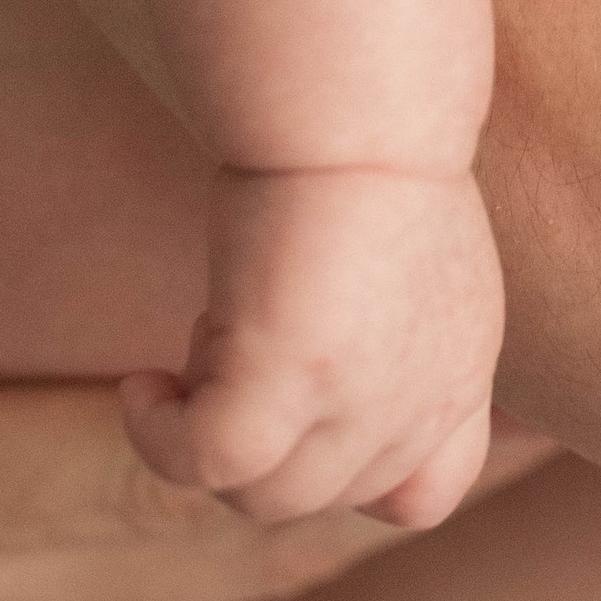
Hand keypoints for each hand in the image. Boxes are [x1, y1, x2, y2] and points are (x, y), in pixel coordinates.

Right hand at [0, 47, 552, 600]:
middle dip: (417, 450)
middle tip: (592, 329)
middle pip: (255, 549)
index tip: (467, 298)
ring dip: (392, 490)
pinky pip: (200, 591)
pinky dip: (317, 517)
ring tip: (559, 362)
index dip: (322, 398)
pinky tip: (421, 415)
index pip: (158, 466)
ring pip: (250, 590)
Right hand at [123, 163, 507, 530]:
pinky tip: (141, 388)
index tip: (299, 406)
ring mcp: (362, 399)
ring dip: (213, 430)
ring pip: (264, 497)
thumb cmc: (369, 153)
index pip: (424, 489)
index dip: (350, 472)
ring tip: (203, 337)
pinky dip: (161, 440)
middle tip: (233, 334)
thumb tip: (309, 357)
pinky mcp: (292, 376)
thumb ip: (385, 331)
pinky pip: (209, 463)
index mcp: (459, 371)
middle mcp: (420, 402)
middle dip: (264, 430)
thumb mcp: (407, 266)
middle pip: (321, 494)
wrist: (360, 103)